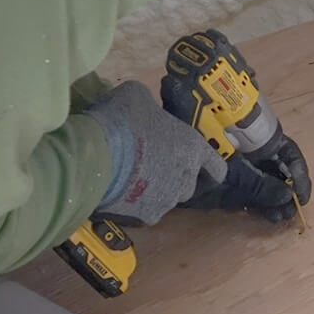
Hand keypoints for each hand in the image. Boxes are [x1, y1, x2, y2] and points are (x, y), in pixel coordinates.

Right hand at [86, 82, 226, 226]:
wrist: (96, 154)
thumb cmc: (123, 120)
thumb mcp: (137, 96)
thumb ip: (149, 106)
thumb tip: (144, 109)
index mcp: (192, 148)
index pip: (217, 168)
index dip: (209, 169)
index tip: (200, 169)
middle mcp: (186, 178)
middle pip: (187, 184)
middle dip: (174, 178)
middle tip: (151, 165)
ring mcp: (167, 201)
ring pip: (165, 199)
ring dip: (153, 191)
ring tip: (129, 178)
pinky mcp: (145, 217)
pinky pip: (143, 211)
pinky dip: (134, 204)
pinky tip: (117, 191)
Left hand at [183, 137, 310, 224]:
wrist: (154, 158)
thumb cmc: (194, 156)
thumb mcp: (228, 172)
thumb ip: (257, 185)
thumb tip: (287, 196)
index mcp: (252, 133)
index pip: (286, 150)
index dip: (298, 172)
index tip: (301, 196)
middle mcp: (247, 145)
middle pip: (277, 167)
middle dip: (287, 190)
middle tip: (292, 213)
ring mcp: (235, 161)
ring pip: (265, 179)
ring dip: (275, 199)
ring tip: (281, 218)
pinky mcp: (224, 177)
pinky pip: (249, 188)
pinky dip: (259, 202)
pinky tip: (268, 216)